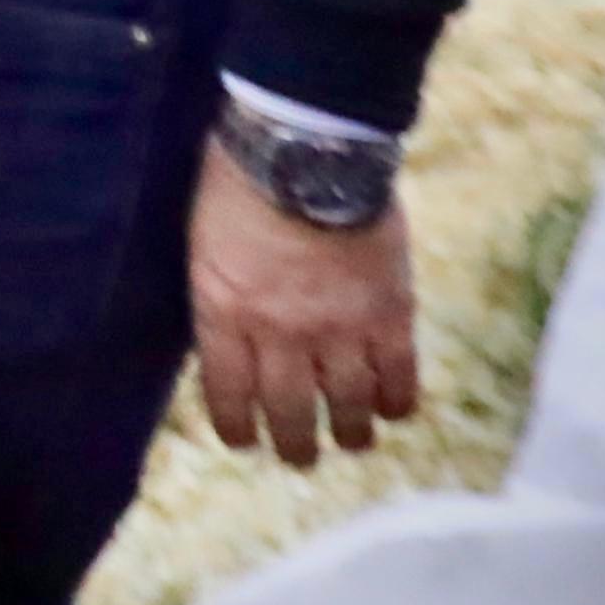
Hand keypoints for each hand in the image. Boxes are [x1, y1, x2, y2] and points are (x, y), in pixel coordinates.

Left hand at [190, 142, 417, 467]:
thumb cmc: (240, 181)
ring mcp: (338, 328)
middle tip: (301, 457)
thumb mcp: (205, 243)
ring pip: (348, 405)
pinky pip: (399, 376)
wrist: (307, 147)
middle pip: (290, 412)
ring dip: (350, 431)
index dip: (236, 427)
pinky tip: (394, 411)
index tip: (243, 442)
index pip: (227, 394)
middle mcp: (279, 334)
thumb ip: (220, 296)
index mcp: (224, 313)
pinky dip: (398, 401)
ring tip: (351, 441)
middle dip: (294, 444)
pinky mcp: (389, 313)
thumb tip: (228, 338)